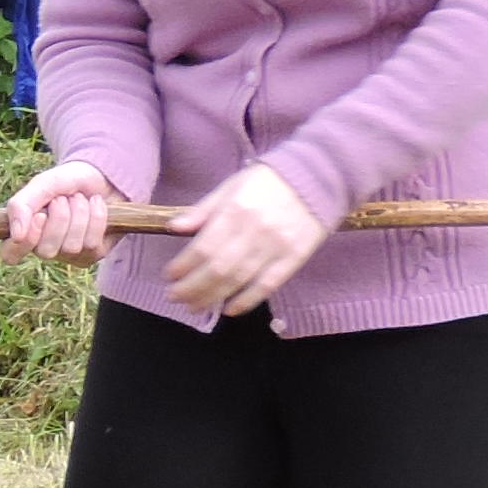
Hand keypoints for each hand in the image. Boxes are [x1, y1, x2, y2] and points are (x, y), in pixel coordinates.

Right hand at [3, 157, 118, 264]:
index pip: (10, 255)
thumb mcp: (41, 185)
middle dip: (60, 216)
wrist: (101, 176)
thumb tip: (16, 236)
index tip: (40, 215)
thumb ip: (21, 205)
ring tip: (80, 199)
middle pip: (46, 250)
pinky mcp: (92, 254)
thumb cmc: (65, 181)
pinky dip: (96, 216)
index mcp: (23, 232)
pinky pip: (92, 242)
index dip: (27, 239)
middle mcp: (43, 248)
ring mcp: (68, 255)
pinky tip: (95, 205)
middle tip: (64, 198)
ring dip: (79, 213)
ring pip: (71, 246)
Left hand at [163, 163, 332, 316]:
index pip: (203, 247)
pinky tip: (229, 309)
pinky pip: (268, 285)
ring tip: (194, 306)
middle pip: (218, 269)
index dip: (183, 266)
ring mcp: (276, 247)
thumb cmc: (267, 181)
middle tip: (175, 297)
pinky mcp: (294, 258)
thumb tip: (173, 227)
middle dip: (192, 288)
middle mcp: (255, 231)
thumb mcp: (231, 186)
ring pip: (239, 280)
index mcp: (236, 211)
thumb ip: (203, 210)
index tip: (168, 276)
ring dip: (212, 297)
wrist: (318, 178)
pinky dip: (247, 301)